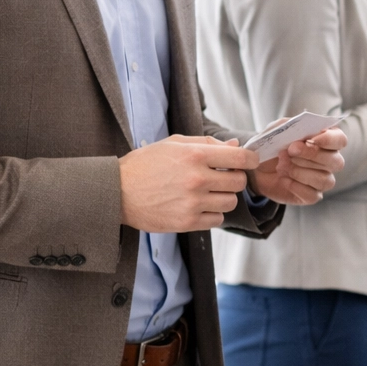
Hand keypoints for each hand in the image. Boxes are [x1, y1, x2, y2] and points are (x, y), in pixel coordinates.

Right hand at [119, 135, 255, 231]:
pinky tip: (200, 206)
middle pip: (239, 182)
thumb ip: (207, 143)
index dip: (250, 159)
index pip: (241, 158)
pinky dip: (213, 214)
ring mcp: (192, 203)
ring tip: (209, 193)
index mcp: (195, 155)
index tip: (248, 162)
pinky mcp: (186, 222)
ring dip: (224, 197)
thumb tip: (236, 144)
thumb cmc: (145, 164)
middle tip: (223, 178)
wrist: (116, 191)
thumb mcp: (174, 144)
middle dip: (235, 178)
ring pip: (231, 202)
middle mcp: (197, 179)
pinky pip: (217, 220)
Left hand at [249, 125, 347, 204]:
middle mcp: (329, 161)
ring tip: (282, 166)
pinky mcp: (312, 195)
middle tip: (290, 150)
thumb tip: (297, 126)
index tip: (311, 139)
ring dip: (301, 172)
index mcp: (325, 141)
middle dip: (312, 155)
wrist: (258, 169)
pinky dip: (296, 187)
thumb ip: (287, 125)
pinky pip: (313, 195)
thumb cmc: (273, 147)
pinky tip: (283, 180)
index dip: (330, 140)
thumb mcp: (276, 131)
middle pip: (336, 161)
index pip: (340, 140)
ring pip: (325, 180)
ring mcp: (322, 179)